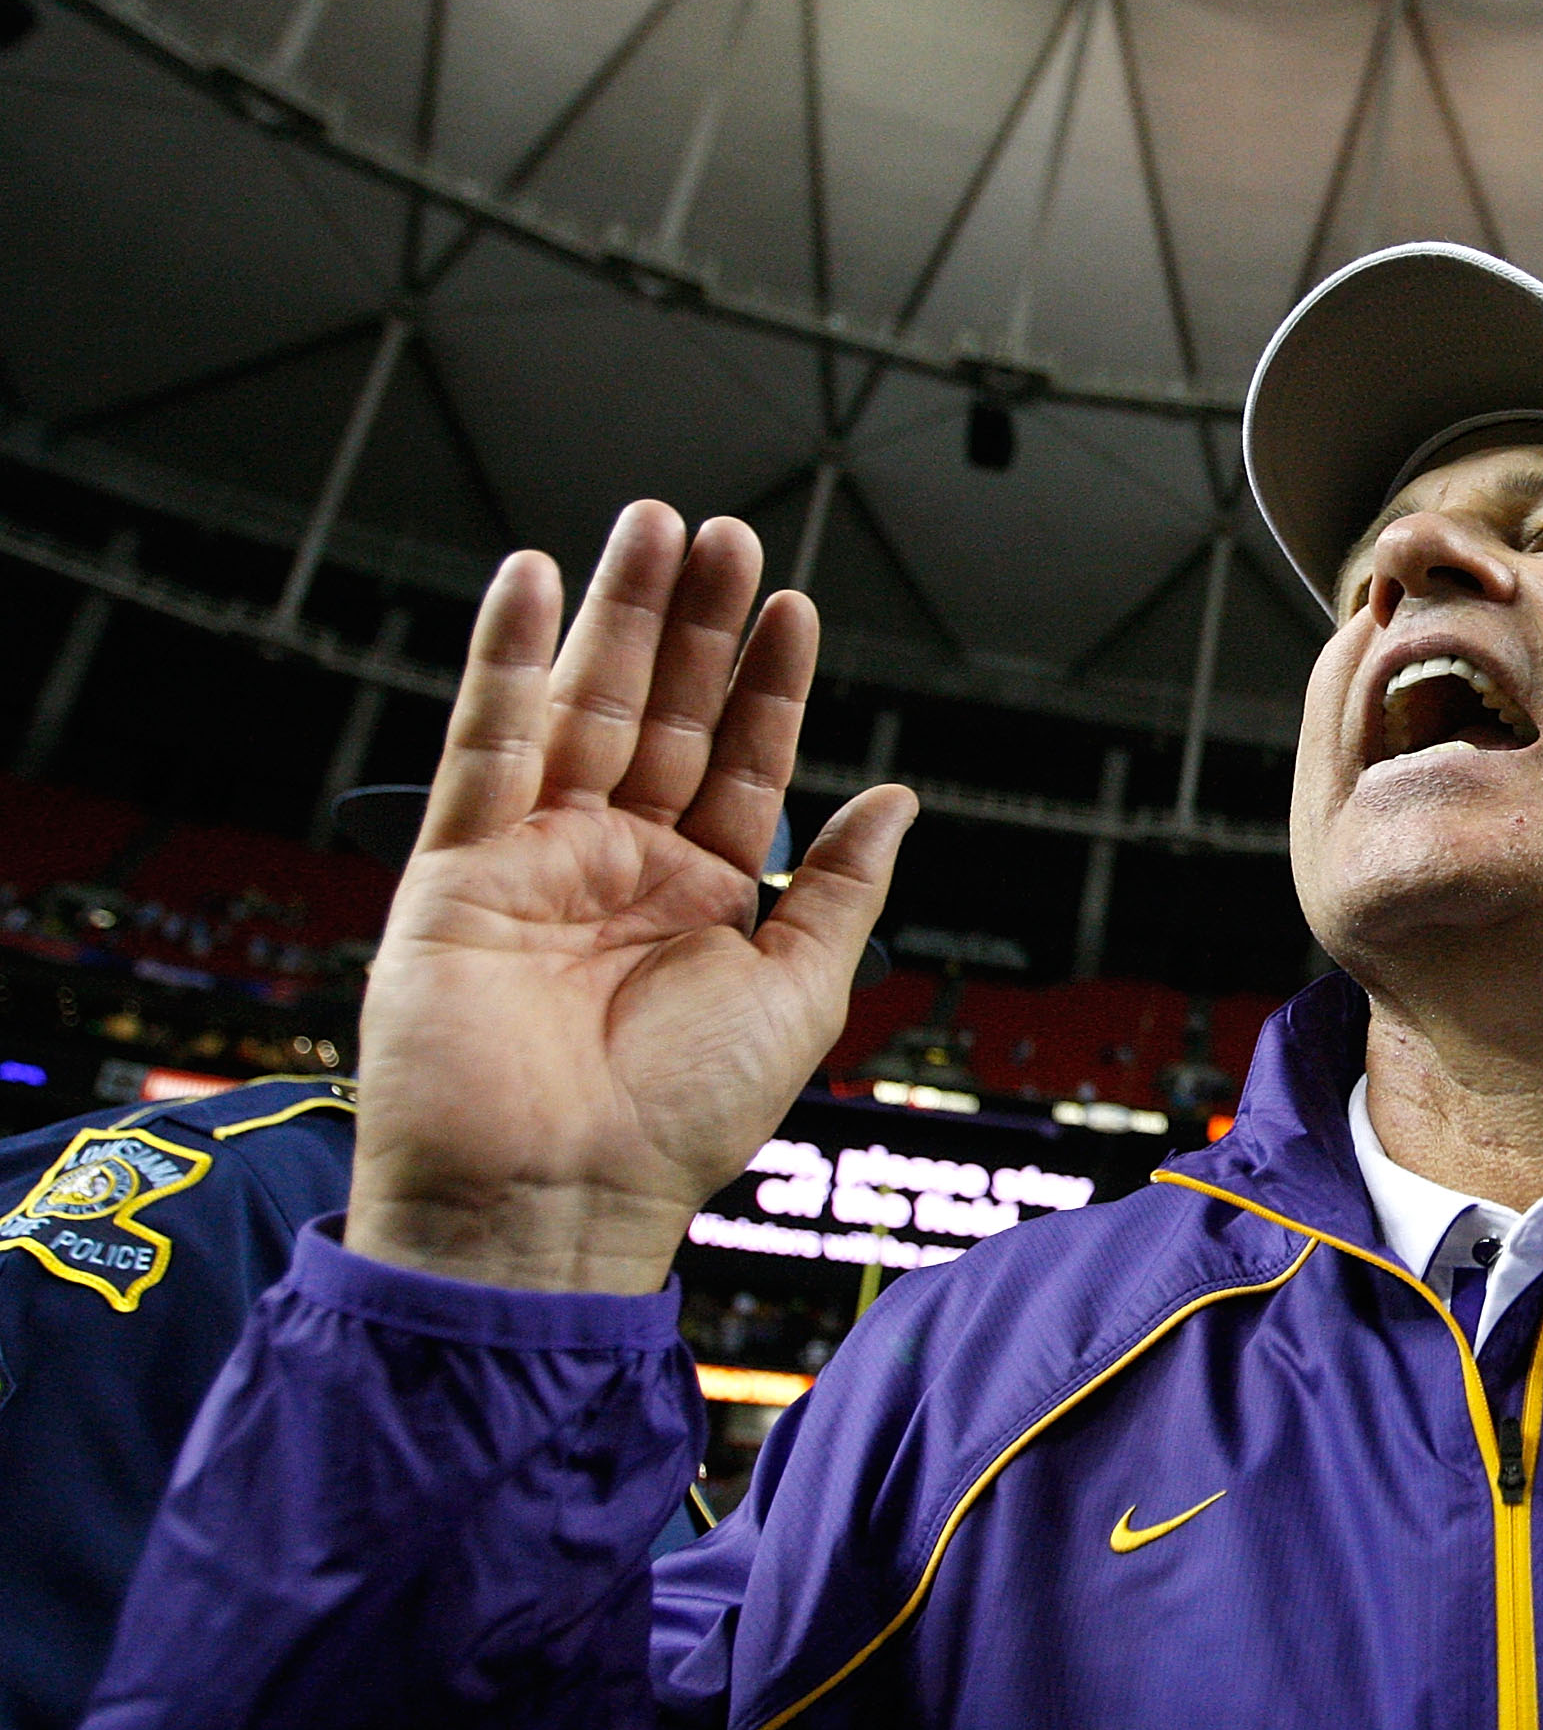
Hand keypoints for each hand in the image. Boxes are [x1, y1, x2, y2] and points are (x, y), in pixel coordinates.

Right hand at [345, 504, 917, 1289]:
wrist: (557, 1203)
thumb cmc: (679, 1123)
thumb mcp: (798, 993)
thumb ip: (841, 888)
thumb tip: (900, 798)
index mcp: (703, 898)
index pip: (743, 763)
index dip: (770, 684)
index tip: (798, 604)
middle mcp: (620, 867)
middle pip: (662, 715)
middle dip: (696, 625)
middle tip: (727, 531)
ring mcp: (537, 860)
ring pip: (581, 708)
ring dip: (617, 616)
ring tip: (655, 526)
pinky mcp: (456, 870)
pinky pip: (483, 745)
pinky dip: (504, 661)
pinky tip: (531, 580)